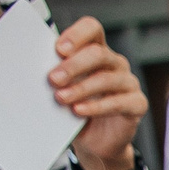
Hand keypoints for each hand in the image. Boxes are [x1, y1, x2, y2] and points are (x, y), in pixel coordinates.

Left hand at [51, 17, 145, 169]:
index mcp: (96, 50)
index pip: (91, 28)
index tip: (58, 49)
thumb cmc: (75, 107)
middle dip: (73, 66)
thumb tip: (30, 68)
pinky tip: (79, 111)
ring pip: (107, 78)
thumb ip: (55, 74)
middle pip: (99, 53)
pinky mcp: (137, 104)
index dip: (76, 35)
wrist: (94, 141)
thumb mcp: (62, 88)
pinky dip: (97, 107)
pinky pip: (120, 102)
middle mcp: (115, 63)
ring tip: (61, 98)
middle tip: (53, 79)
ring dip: (81, 88)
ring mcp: (129, 83)